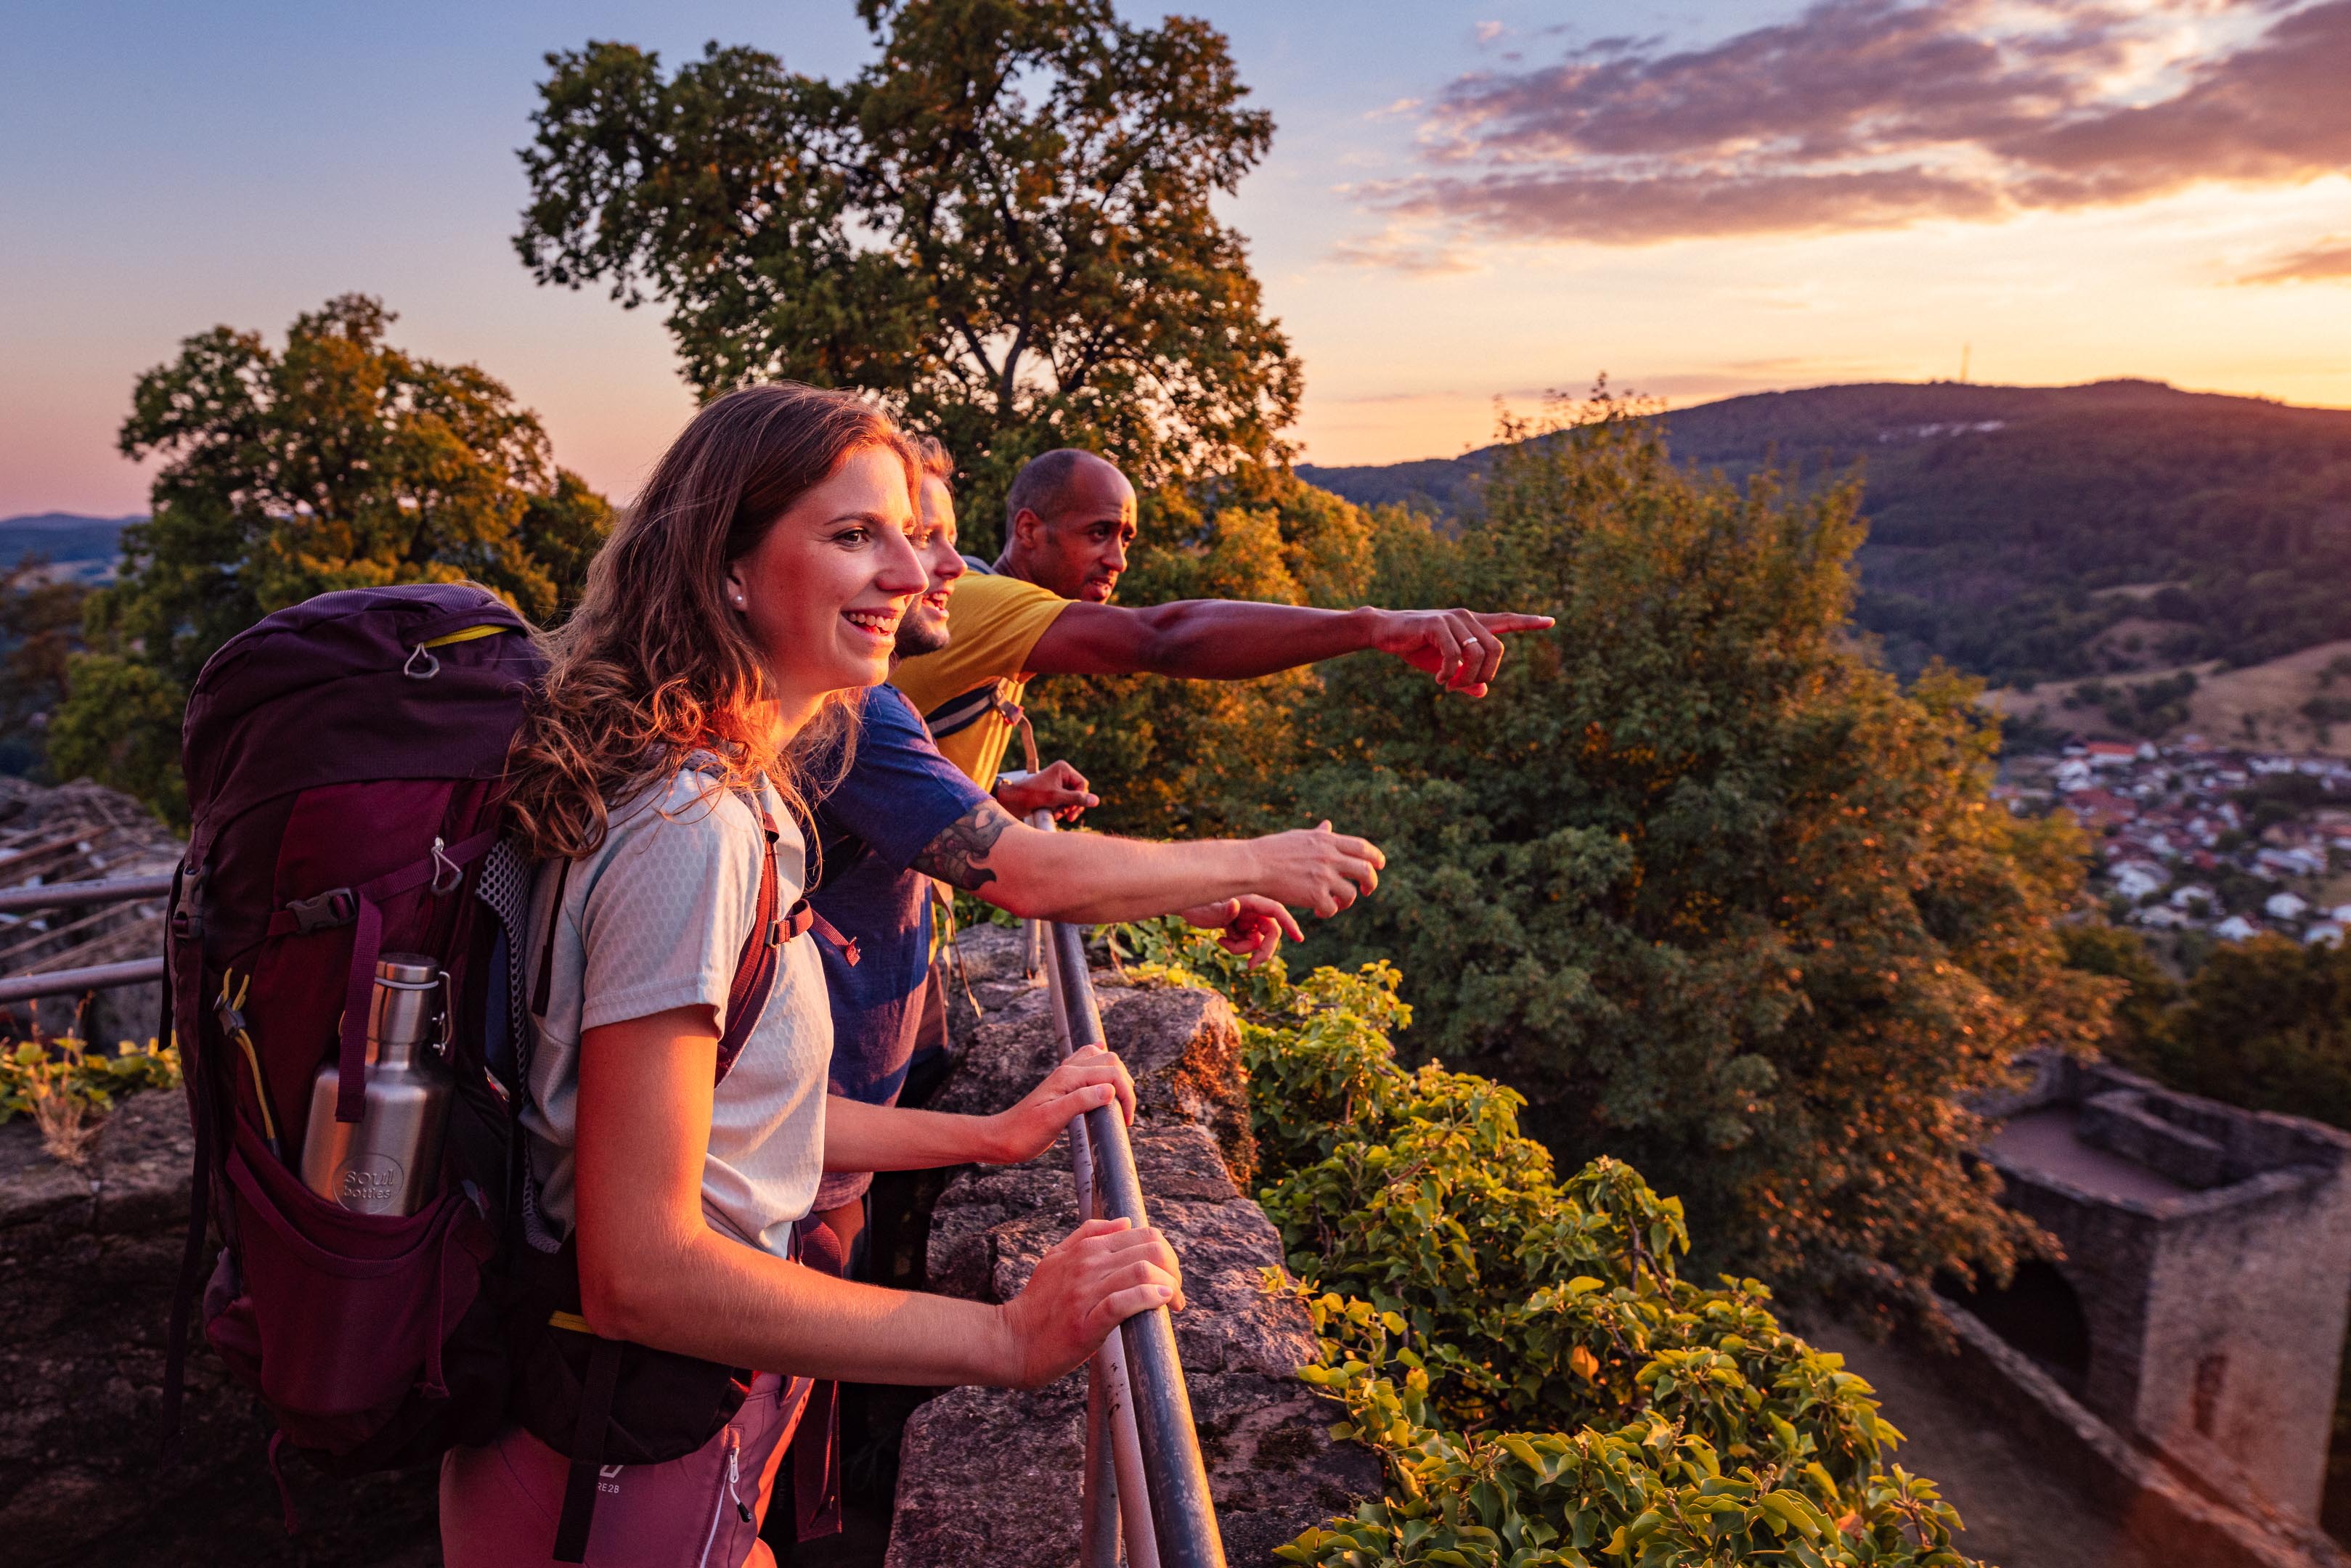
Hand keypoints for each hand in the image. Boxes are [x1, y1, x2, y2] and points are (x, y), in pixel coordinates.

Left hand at [981, 1043, 1136, 1164]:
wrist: (1002, 1138)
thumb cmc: (1024, 1133)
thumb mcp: (1052, 1119)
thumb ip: (1080, 1102)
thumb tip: (1110, 1090)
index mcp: (1068, 1077)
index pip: (1111, 1074)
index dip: (1126, 1095)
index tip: (1127, 1121)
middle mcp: (1068, 1071)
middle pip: (1111, 1062)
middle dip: (1126, 1085)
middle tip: (1126, 1114)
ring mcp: (1065, 1075)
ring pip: (1101, 1059)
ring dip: (1117, 1074)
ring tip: (1122, 1100)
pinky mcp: (1063, 1084)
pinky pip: (1085, 1061)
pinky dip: (1100, 1061)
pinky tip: (1102, 1059)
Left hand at [995, 759, 1098, 821]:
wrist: (1011, 801)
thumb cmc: (1031, 795)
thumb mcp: (1056, 798)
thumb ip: (1077, 799)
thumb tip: (1096, 801)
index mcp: (1063, 769)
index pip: (1082, 784)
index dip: (1080, 798)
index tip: (1072, 812)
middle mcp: (1061, 774)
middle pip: (1078, 792)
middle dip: (1072, 805)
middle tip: (1068, 817)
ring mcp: (1057, 783)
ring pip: (1072, 798)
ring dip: (1066, 809)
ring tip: (1056, 815)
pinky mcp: (1053, 792)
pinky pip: (1064, 801)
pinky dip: (1061, 809)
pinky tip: (1053, 814)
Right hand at [996, 1216, 1183, 1388]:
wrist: (1010, 1342)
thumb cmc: (1037, 1305)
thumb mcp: (1056, 1259)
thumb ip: (1089, 1235)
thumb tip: (1126, 1222)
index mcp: (1085, 1248)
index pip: (1144, 1235)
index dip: (1167, 1255)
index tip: (1171, 1280)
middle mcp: (1086, 1264)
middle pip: (1150, 1250)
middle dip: (1174, 1271)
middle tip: (1177, 1294)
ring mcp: (1084, 1293)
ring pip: (1141, 1272)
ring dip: (1169, 1287)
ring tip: (1173, 1304)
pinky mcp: (1084, 1324)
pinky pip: (1122, 1303)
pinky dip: (1148, 1299)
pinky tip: (1161, 1304)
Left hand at [1179, 894, 1302, 968]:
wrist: (1187, 909)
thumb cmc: (1196, 905)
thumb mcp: (1207, 909)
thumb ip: (1223, 910)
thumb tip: (1235, 906)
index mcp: (1250, 901)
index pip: (1276, 911)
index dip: (1290, 923)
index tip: (1299, 939)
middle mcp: (1253, 910)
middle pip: (1271, 933)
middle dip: (1263, 951)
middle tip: (1250, 966)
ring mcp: (1249, 919)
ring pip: (1258, 941)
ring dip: (1242, 948)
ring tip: (1223, 941)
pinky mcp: (1243, 927)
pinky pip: (1247, 944)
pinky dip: (1236, 947)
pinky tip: (1221, 938)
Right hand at [1247, 822, 1384, 916]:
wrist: (1253, 865)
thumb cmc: (1272, 850)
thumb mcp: (1299, 837)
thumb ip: (1318, 835)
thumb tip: (1328, 826)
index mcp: (1326, 841)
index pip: (1362, 847)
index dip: (1376, 857)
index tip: (1378, 865)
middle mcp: (1329, 857)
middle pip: (1365, 871)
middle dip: (1371, 882)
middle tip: (1367, 890)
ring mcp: (1322, 876)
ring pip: (1351, 894)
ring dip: (1346, 902)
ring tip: (1334, 903)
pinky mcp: (1314, 895)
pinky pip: (1332, 908)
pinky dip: (1328, 912)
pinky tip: (1319, 911)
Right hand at [1367, 608, 1554, 696]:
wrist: (1385, 632)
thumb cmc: (1416, 648)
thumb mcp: (1443, 668)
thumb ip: (1464, 679)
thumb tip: (1482, 692)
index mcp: (1472, 625)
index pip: (1506, 620)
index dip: (1529, 622)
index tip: (1551, 621)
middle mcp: (1467, 618)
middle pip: (1497, 648)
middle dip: (1486, 674)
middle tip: (1465, 687)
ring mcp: (1453, 619)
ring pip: (1477, 654)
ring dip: (1465, 677)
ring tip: (1449, 685)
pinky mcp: (1437, 624)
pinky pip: (1455, 655)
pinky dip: (1449, 673)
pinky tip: (1439, 680)